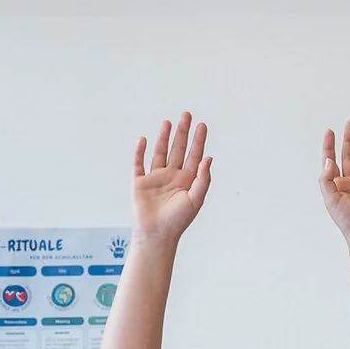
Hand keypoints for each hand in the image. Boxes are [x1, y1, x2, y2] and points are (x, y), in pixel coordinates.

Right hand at [130, 113, 211, 243]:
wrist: (158, 233)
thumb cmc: (179, 220)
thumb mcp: (196, 199)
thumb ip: (203, 179)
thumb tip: (209, 158)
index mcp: (188, 180)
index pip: (195, 156)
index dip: (198, 140)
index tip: (202, 125)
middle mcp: (173, 176)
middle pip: (178, 149)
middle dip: (183, 133)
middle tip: (187, 115)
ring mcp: (156, 177)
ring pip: (160, 152)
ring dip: (163, 137)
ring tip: (168, 122)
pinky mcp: (140, 181)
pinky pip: (139, 163)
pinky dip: (140, 151)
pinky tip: (144, 139)